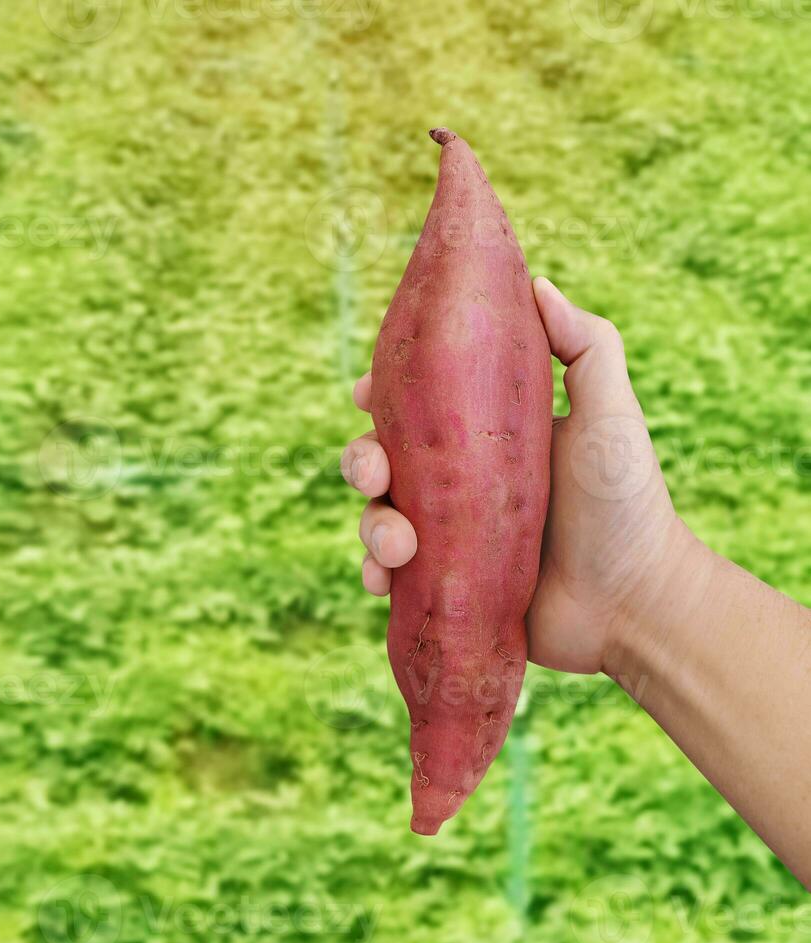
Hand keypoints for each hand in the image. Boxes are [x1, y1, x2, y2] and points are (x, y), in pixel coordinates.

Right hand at [342, 277, 688, 676]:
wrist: (637, 604)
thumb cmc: (628, 503)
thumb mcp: (611, 414)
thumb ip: (587, 345)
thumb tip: (536, 283)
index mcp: (484, 436)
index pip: (418, 405)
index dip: (382, 395)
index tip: (365, 391)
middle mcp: (459, 482)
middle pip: (382, 459)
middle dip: (361, 462)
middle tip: (376, 474)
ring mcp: (448, 535)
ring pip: (377, 516)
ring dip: (372, 526)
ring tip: (400, 548)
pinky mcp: (443, 584)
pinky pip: (390, 575)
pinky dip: (376, 574)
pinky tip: (385, 580)